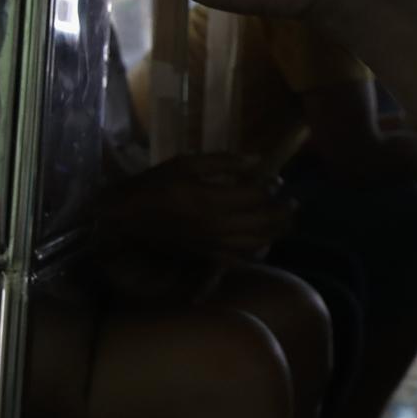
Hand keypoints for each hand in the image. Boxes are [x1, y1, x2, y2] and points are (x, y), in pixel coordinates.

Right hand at [93, 153, 291, 257]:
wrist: (124, 221)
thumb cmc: (151, 186)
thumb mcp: (184, 163)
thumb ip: (223, 161)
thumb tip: (257, 160)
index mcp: (211, 199)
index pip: (256, 195)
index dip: (271, 187)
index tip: (276, 179)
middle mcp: (217, 226)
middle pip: (264, 222)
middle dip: (283, 212)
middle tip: (292, 202)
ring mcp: (213, 244)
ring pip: (258, 243)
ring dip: (276, 232)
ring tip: (285, 221)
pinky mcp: (207, 256)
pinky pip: (241, 257)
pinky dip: (257, 250)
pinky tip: (261, 242)